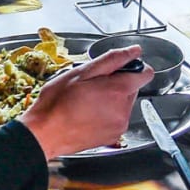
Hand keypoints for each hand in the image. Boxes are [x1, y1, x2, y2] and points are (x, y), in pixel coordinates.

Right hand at [16, 46, 152, 157]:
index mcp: (118, 91)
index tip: (119, 69)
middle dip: (116, 85)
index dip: (133, 67)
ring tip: (87, 102)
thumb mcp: (82, 72)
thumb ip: (112, 60)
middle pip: (132, 89)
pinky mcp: (113, 137)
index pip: (145, 74)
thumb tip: (133, 51)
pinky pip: (117, 119)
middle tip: (92, 87)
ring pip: (124, 104)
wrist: (44, 133)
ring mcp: (119, 125)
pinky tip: (88, 114)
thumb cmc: (57, 103)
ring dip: (111, 100)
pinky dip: (107, 115)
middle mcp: (123, 110)